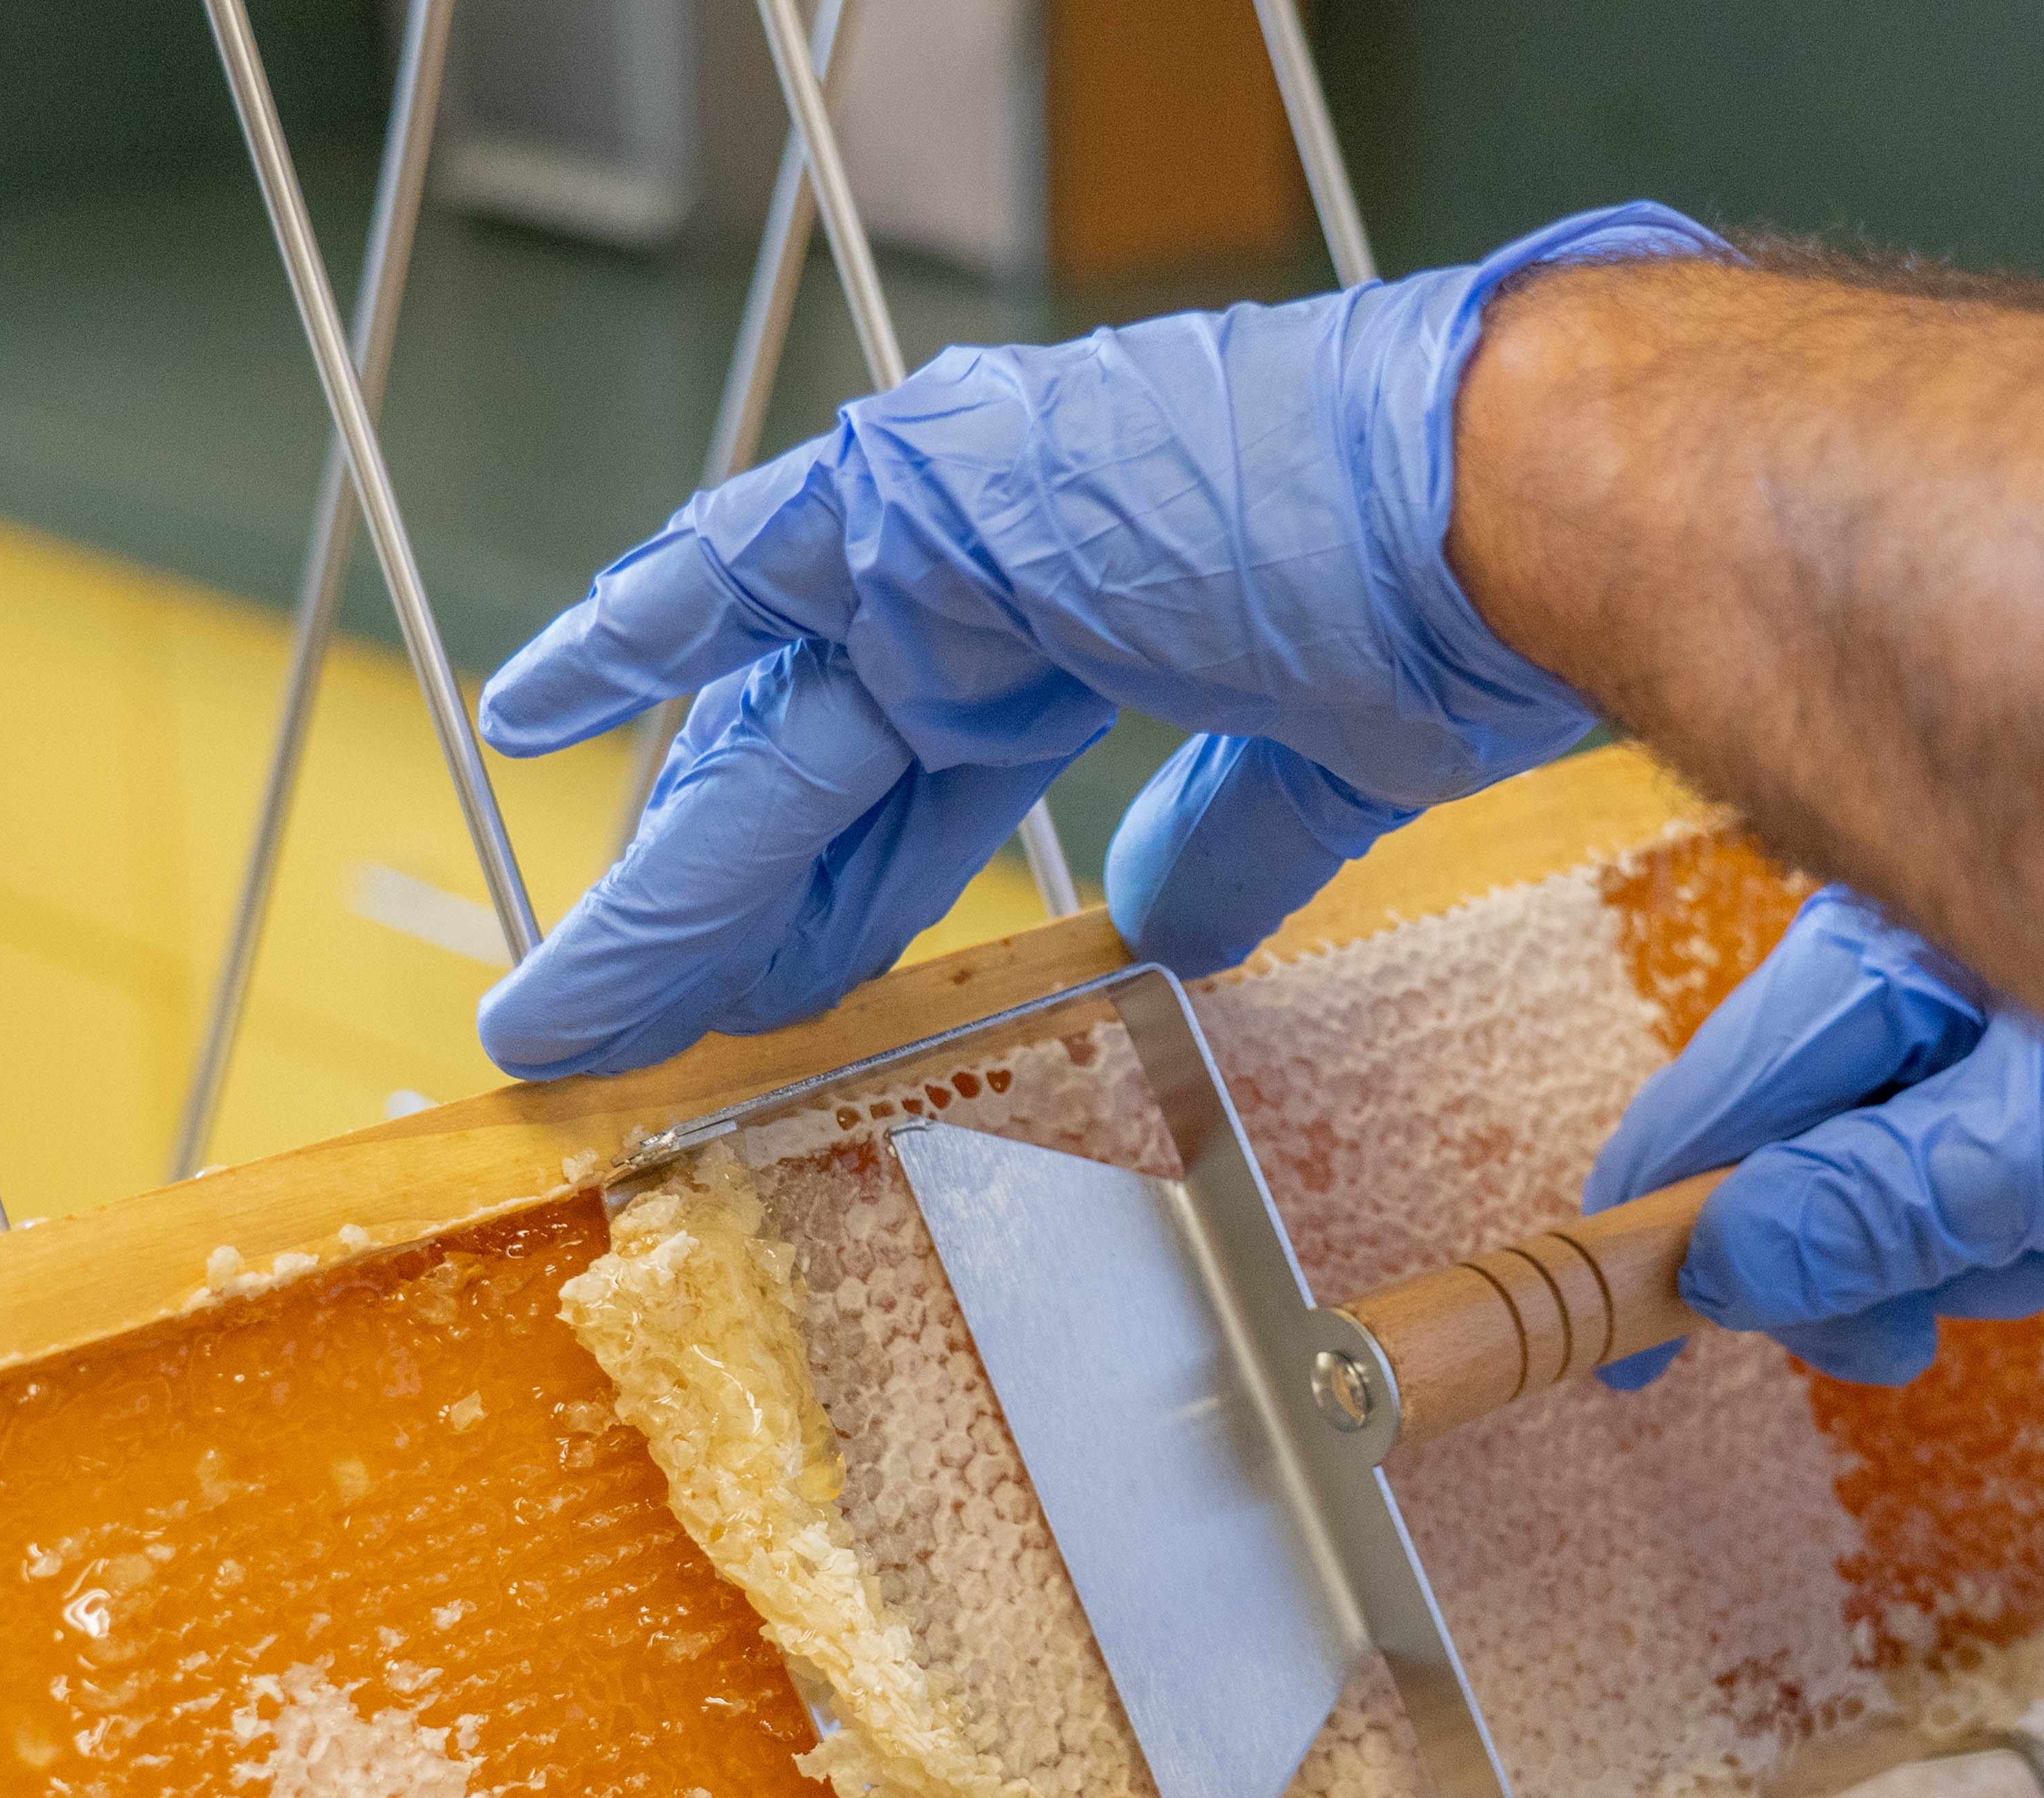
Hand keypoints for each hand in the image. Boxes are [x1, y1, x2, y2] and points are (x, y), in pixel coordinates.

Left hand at [472, 203, 1727, 1077]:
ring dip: (664, 883)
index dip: (843, 901)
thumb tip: (1173, 929)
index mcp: (1100, 622)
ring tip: (564, 1011)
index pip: (920, 787)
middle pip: (817, 783)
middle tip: (633, 1041)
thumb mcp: (1325, 777)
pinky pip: (741, 572)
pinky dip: (634, 634)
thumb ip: (1230, 844)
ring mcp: (960, 534)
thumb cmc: (1475, 616)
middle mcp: (1006, 571)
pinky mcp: (936, 510)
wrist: (1516, 513)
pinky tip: (527, 721)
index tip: (783, 992)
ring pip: (767, 738)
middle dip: (722, 927)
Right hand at [1590, 890, 2043, 1386]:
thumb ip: (1888, 1206)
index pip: (1716, 1097)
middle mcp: (1919, 953)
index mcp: (1890, 937)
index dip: (1650, 1227)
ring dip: (1955, 1246)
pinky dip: (2020, 1218)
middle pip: (1794, 1147)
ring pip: (1888, 1174)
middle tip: (1912, 1337)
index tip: (1616, 1347)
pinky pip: (1972, 1166)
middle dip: (1848, 1256)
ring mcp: (1985, 1003)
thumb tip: (1724, 1266)